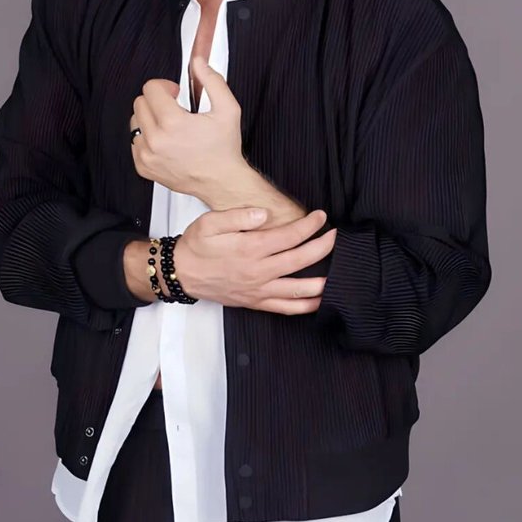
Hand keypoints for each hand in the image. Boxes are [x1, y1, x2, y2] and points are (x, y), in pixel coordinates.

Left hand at [129, 56, 247, 199]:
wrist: (222, 181)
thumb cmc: (224, 148)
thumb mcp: (228, 108)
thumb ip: (212, 80)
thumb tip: (198, 62)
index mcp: (173, 123)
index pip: (151, 88)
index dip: (165, 86)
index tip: (175, 93)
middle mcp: (156, 140)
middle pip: (140, 102)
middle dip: (157, 100)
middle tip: (174, 108)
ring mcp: (148, 155)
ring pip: (135, 122)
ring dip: (150, 119)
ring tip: (170, 126)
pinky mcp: (144, 167)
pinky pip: (135, 142)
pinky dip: (147, 138)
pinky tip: (165, 142)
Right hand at [167, 207, 336, 315]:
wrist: (181, 274)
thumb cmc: (196, 246)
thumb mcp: (210, 223)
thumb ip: (238, 216)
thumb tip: (264, 214)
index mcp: (250, 249)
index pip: (289, 236)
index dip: (310, 226)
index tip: (321, 217)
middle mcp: (258, 271)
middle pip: (301, 260)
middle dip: (324, 247)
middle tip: (337, 236)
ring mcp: (259, 290)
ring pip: (299, 289)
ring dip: (323, 280)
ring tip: (340, 271)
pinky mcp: (256, 302)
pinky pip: (286, 308)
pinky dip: (306, 306)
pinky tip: (320, 300)